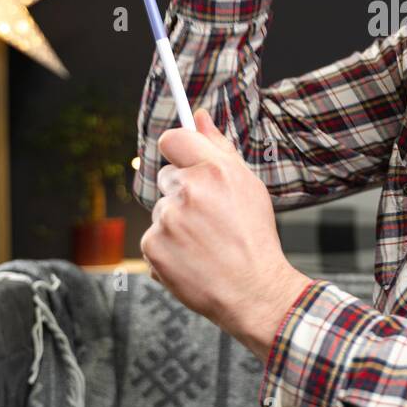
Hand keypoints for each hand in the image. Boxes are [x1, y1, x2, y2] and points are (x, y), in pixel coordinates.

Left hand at [142, 108, 311, 358]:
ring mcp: (166, 221)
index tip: (184, 160)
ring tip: (204, 243)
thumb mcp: (247, 185)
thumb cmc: (254, 237)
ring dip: (176, 223)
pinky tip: (192, 258)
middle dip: (183, 193)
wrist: (253, 290)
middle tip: (209, 217)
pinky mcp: (152, 247)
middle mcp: (187, 192)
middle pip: (167, 178)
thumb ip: (219, 147)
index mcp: (213, 171)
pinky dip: (167, 249)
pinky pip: (153, 238)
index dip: (178, 150)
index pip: (172, 139)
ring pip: (162, 211)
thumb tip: (199, 116)